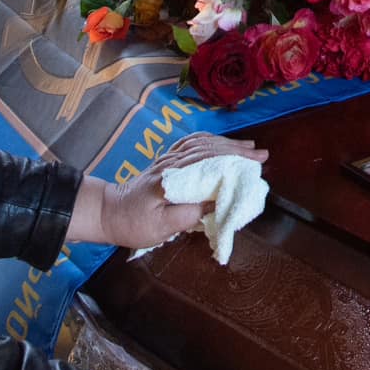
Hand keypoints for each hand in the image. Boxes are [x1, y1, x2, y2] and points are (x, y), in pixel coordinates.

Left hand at [72, 135, 267, 247]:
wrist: (108, 213)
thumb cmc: (134, 224)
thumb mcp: (161, 227)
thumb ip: (188, 214)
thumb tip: (216, 202)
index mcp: (172, 178)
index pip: (208, 162)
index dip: (233, 161)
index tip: (255, 163)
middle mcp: (171, 163)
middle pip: (208, 149)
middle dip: (237, 150)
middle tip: (262, 155)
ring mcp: (168, 160)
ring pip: (201, 144)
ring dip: (226, 144)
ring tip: (248, 148)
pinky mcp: (165, 162)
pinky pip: (190, 145)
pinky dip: (209, 141)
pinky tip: (220, 144)